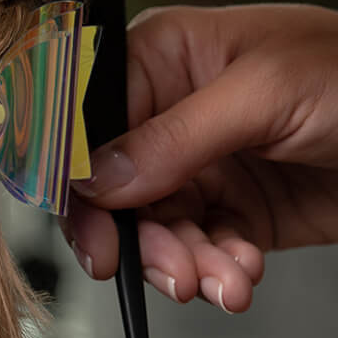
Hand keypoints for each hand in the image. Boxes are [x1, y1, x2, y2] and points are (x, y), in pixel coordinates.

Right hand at [62, 4, 337, 312]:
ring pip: (152, 224)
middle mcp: (165, 110)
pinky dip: (215, 270)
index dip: (77, 172)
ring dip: (180, 260)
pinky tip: (241, 273)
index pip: (87, 116)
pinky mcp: (232, 208)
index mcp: (157, 58)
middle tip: (161, 270)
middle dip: (135, 232)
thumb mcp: (259, 94)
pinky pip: (198, 248)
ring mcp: (196, 162)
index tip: (86, 222)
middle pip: (111, 183)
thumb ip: (174, 138)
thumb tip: (96, 179)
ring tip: (220, 280)